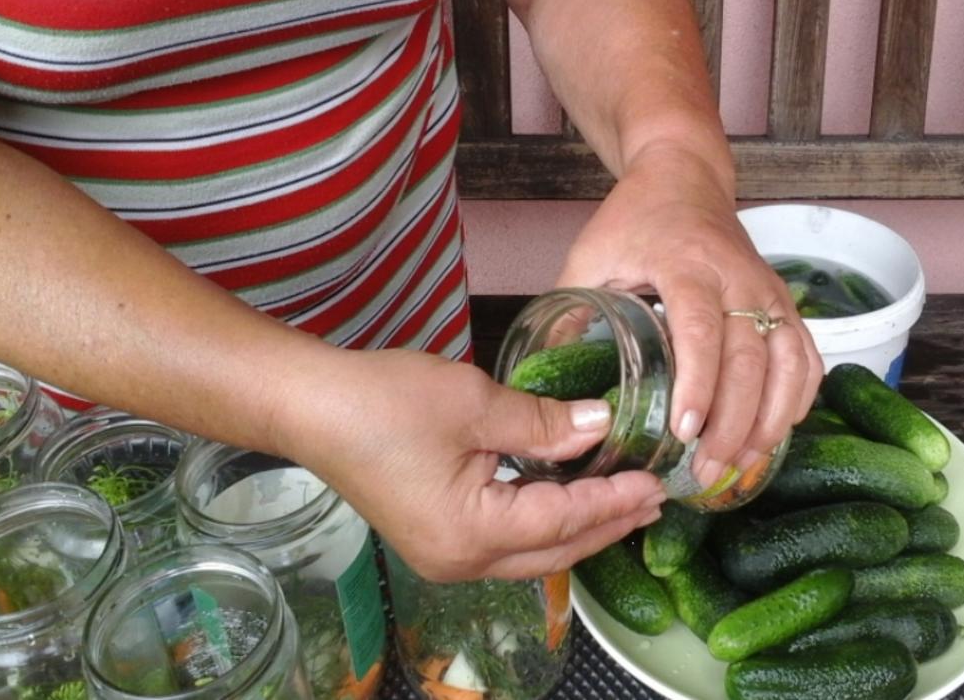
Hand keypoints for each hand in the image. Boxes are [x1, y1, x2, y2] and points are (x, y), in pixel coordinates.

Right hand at [273, 345, 665, 581]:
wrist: (309, 405)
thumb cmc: (384, 401)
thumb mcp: (474, 404)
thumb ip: (544, 423)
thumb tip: (601, 426)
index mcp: (472, 534)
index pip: (563, 521)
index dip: (613, 500)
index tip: (655, 482)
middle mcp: (461, 561)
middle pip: (553, 551)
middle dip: (606, 526)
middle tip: (654, 501)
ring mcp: (444, 555)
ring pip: (532, 553)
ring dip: (579, 528)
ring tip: (623, 504)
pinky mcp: (434, 538)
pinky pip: (507, 543)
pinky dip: (545, 524)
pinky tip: (565, 502)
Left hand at [557, 144, 822, 485]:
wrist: (686, 179)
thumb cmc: (634, 220)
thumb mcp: (589, 256)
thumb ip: (568, 315)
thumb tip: (546, 382)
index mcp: (687, 265)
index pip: (702, 331)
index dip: (698, 385)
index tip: (684, 432)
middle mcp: (739, 279)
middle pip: (750, 359)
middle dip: (733, 423)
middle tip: (704, 471)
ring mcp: (769, 291)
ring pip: (789, 363)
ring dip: (770, 420)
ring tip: (740, 466)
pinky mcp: (785, 303)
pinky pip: (806, 357)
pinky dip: (798, 399)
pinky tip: (774, 434)